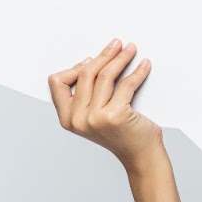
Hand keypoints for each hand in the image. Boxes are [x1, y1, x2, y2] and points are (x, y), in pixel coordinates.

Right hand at [47, 38, 161, 170]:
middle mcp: (78, 119)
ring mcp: (95, 118)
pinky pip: (127, 84)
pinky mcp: (115, 115)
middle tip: (117, 44)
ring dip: (121, 58)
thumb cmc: (121, 134)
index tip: (92, 60)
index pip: (58, 82)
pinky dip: (138, 71)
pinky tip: (144, 65)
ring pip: (105, 75)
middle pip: (86, 74)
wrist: (140, 156)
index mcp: (67, 119)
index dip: (75, 67)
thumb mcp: (93, 117)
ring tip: (131, 50)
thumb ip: (85, 96)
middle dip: (103, 55)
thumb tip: (90, 62)